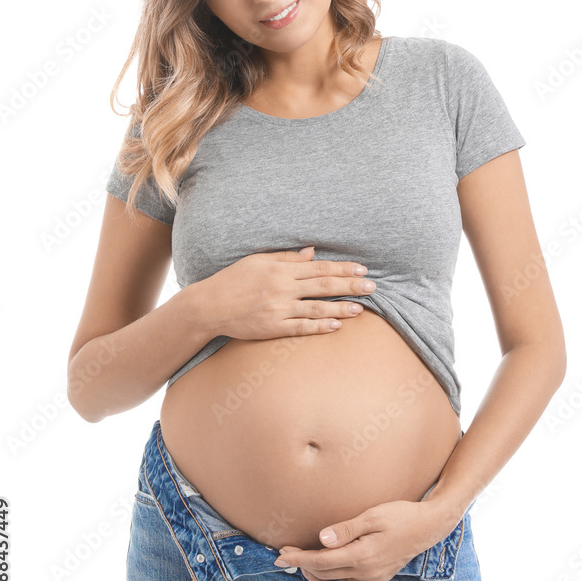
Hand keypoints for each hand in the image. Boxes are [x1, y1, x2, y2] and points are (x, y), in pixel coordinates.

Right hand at [203, 245, 375, 340]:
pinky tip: (338, 325)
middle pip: (323, 286)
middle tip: (372, 286)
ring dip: (341, 308)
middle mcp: (282, 288)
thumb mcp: (258, 261)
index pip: (318, 268)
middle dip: (350, 285)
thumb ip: (286, 258)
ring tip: (361, 307)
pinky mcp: (273, 328)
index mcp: (280, 270)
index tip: (361, 269)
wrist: (209, 306)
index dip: (342, 268)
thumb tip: (312, 252)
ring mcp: (279, 310)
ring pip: (317, 309)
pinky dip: (321, 327)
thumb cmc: (233, 280)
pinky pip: (302, 328)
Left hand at [273, 499, 458, 580]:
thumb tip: (321, 539)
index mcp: (363, 556)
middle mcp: (367, 574)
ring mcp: (373, 580)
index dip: (298, 558)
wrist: (428, 526)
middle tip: (285, 554)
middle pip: (325, 577)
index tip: (280, 554)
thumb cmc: (401, 516)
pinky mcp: (378, 580)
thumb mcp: (373, 516)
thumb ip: (346, 529)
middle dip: (301, 567)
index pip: (321, 562)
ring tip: (302, 568)